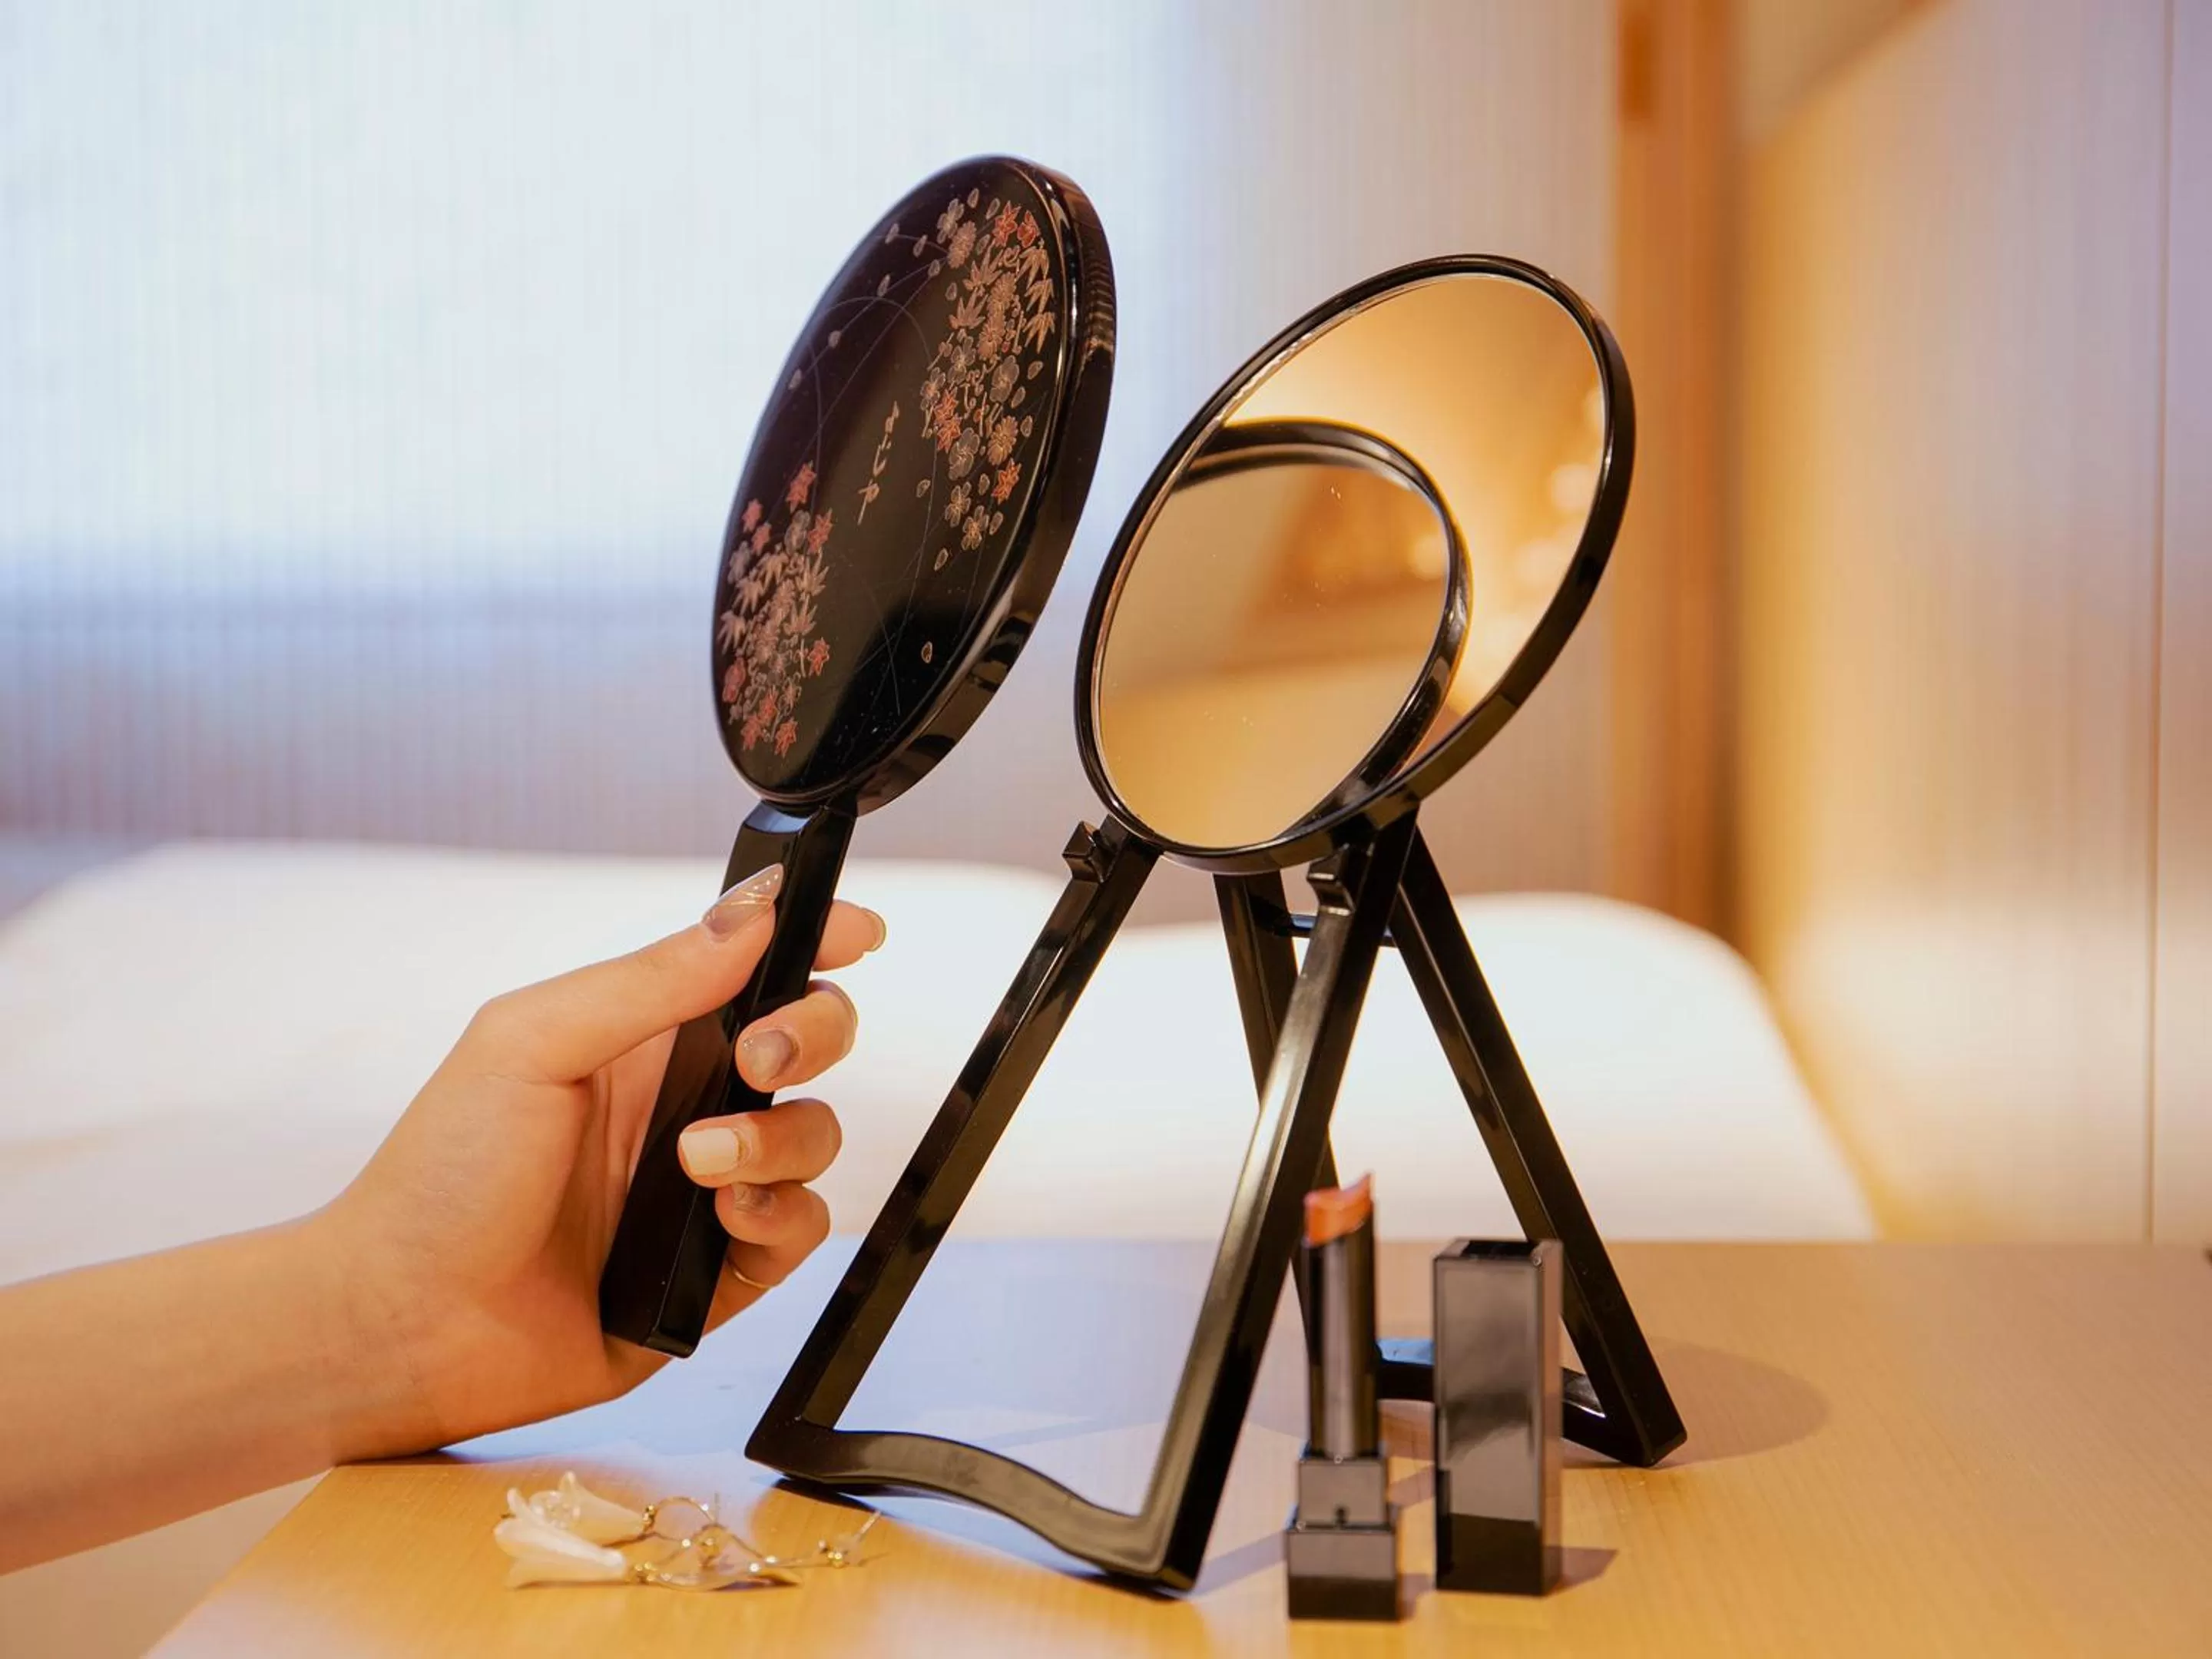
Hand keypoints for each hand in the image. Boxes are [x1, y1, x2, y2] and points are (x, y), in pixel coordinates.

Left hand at [314, 865, 881, 1455]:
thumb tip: (756, 912)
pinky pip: (802, 1228)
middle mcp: (684, 1101)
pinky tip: (722, 1221)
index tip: (858, 931)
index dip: (817, 939)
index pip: (752, 965)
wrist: (408, 1324)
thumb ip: (650, 978)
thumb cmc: (441, 1177)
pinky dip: (779, 1216)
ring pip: (816, 1134)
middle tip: (759, 1054)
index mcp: (641, 1033)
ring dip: (778, 1138)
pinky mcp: (721, 1271)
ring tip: (700, 1162)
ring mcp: (707, 1187)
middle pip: (809, 1038)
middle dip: (813, 1032)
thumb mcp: (531, 1043)